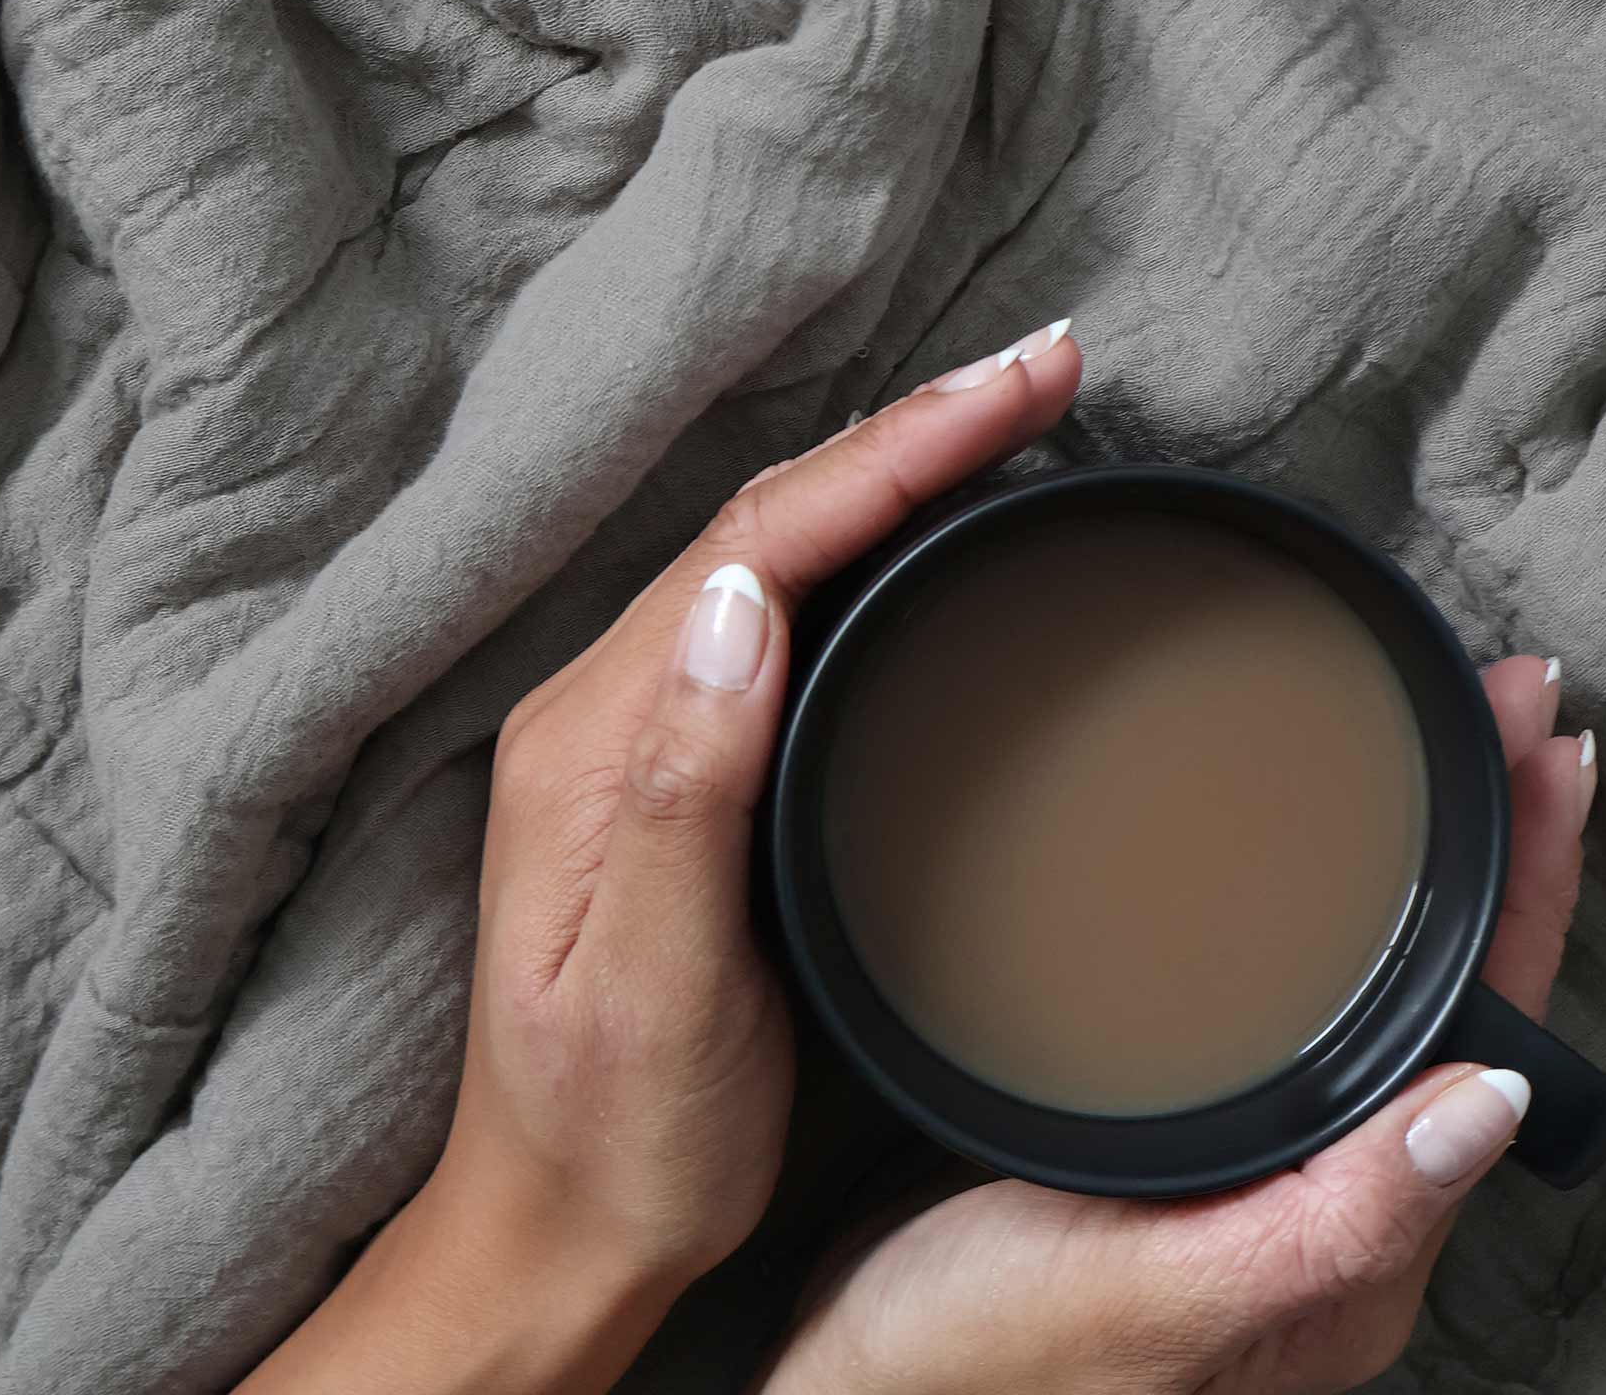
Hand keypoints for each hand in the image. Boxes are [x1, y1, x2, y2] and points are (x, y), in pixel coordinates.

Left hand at [236, 322, 1082, 1394]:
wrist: (560, 1231)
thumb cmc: (613, 1135)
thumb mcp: (654, 986)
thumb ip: (689, 788)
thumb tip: (749, 601)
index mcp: (599, 736)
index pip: (762, 544)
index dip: (896, 454)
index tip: (1018, 390)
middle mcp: (612, 704)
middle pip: (776, 521)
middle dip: (913, 433)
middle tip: (1046, 373)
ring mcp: (647, 728)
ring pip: (782, 552)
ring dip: (896, 473)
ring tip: (1011, 419)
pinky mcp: (684, 762)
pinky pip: (785, 611)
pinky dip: (871, 547)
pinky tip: (931, 536)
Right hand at [759, 657, 1595, 1394]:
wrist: (861, 1389)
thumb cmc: (984, 1362)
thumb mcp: (1152, 1297)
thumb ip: (1328, 1222)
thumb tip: (1489, 1103)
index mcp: (1359, 1250)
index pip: (1493, 1036)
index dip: (1532, 890)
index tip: (1547, 752)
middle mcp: (1336, 1208)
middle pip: (1458, 998)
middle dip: (1499, 849)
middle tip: (1511, 706)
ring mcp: (1269, 1175)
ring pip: (1389, 992)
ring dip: (1430, 866)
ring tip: (1454, 750)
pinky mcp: (1196, 1144)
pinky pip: (1309, 1006)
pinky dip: (1341, 909)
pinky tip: (1315, 859)